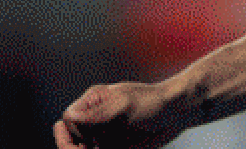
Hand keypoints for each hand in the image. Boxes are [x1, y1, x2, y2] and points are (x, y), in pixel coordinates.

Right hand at [53, 81, 190, 148]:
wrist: (177, 113)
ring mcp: (102, 134)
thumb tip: (69, 117)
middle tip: (94, 148)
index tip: (95, 133)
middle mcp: (94, 118)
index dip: (77, 129)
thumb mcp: (125, 105)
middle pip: (72, 138)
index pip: (68, 119)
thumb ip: (98, 114)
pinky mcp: (113, 146)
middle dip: (78, 146)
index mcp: (93, 101)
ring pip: (83, 148)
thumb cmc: (153, 102)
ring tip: (104, 148)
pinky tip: (124, 147)